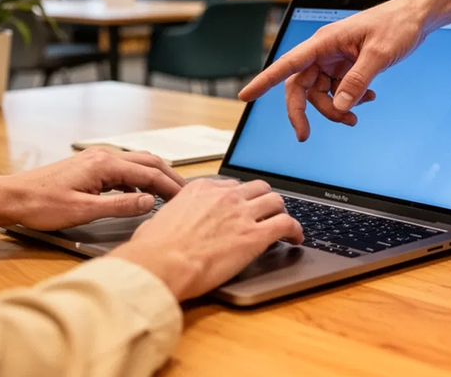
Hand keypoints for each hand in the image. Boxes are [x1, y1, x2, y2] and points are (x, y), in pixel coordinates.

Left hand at [0, 148, 185, 248]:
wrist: (12, 197)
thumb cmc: (42, 205)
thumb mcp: (84, 211)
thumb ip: (120, 206)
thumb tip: (150, 202)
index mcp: (106, 164)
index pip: (150, 174)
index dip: (171, 187)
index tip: (186, 199)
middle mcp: (104, 155)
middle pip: (148, 161)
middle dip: (169, 176)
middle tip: (185, 193)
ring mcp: (96, 158)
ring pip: (137, 162)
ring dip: (155, 176)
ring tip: (169, 193)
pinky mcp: (90, 165)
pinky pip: (124, 168)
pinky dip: (139, 178)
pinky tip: (139, 193)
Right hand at [110, 179, 302, 300]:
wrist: (161, 264)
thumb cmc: (154, 249)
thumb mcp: (160, 220)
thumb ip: (174, 216)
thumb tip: (167, 225)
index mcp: (202, 189)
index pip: (232, 186)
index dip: (241, 198)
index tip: (242, 207)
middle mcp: (225, 196)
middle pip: (258, 188)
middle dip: (264, 200)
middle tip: (266, 214)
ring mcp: (242, 213)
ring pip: (276, 201)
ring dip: (280, 212)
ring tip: (283, 225)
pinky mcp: (255, 235)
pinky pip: (286, 224)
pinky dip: (295, 230)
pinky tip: (296, 238)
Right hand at [239, 0, 426, 140]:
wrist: (416, 17)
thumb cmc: (397, 25)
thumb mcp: (379, 55)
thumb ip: (357, 81)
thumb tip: (339, 105)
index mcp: (324, 42)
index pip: (288, 64)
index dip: (264, 80)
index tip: (245, 95)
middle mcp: (324, 51)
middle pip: (300, 86)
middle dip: (305, 111)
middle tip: (304, 136)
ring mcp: (334, 59)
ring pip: (320, 92)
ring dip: (334, 109)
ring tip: (356, 116)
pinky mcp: (346, 66)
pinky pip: (338, 90)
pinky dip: (349, 99)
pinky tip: (369, 99)